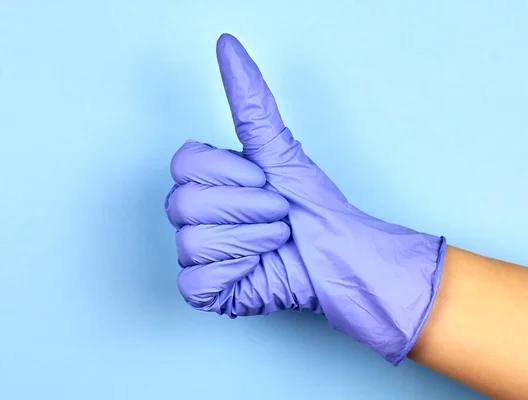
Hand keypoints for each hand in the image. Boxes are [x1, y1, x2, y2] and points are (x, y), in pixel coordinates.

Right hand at [165, 34, 445, 364]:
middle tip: (277, 212)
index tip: (264, 179)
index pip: (184, 163)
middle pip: (182, 203)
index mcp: (211, 180)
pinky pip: (195, 281)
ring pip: (190, 242)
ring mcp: (199, 253)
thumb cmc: (315, 208)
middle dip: (246, 206)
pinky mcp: (206, 290)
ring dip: (248, 240)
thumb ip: (251, 101)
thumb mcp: (281, 150)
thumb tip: (228, 45)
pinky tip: (255, 270)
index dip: (228, 172)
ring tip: (273, 240)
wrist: (341, 258)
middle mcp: (197, 214)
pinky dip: (234, 274)